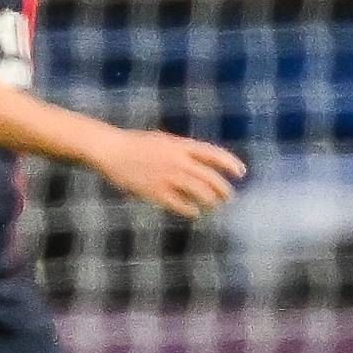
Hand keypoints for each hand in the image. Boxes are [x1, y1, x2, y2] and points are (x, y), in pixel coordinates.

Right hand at [89, 128, 245, 219]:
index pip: (214, 154)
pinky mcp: (156, 191)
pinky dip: (191, 210)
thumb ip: (181, 150)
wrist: (110, 150)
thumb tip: (198, 159)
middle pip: (211, 178)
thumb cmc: (134, 144)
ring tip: (213, 206)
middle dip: (224, 190)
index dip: (231, 163)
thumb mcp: (162, 140)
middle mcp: (179, 161)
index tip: (241, 172)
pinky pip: (181, 204)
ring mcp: (168, 177)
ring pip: (200, 193)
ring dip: (211, 202)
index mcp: (181, 146)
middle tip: (228, 197)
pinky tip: (194, 212)